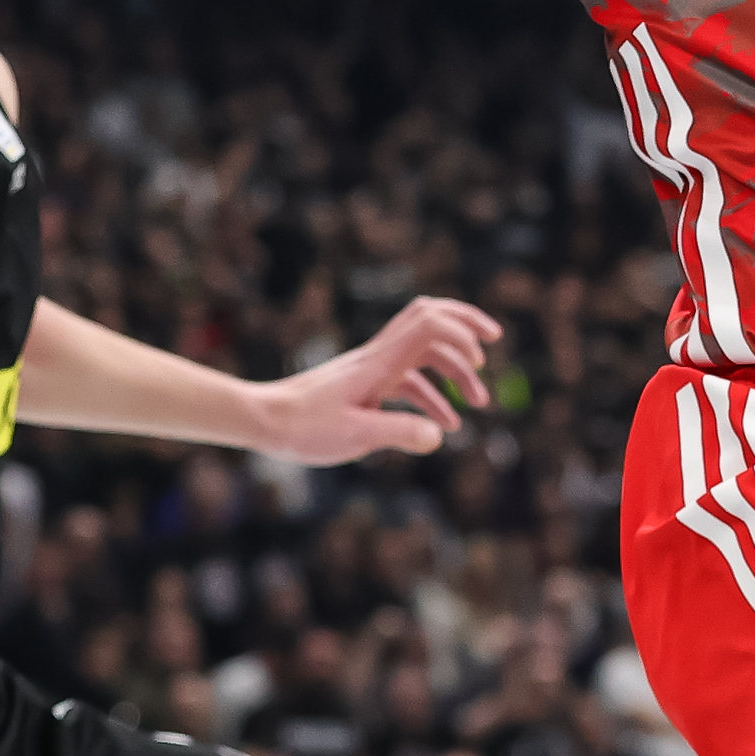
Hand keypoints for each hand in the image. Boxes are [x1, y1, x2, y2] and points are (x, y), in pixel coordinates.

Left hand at [246, 296, 503, 463]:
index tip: (481, 359)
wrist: (262, 420)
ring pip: (423, 352)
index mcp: (380, 362)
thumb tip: (441, 435)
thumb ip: (400, 434)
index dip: (461, 331)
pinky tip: (443, 423)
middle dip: (464, 326)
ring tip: (475, 404)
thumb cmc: (303, 428)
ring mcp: (372, 369)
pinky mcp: (365, 385)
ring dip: (452, 371)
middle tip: (491, 348)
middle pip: (430, 318)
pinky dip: (432, 394)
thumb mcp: (355, 437)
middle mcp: (379, 357)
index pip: (429, 323)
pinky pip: (409, 380)